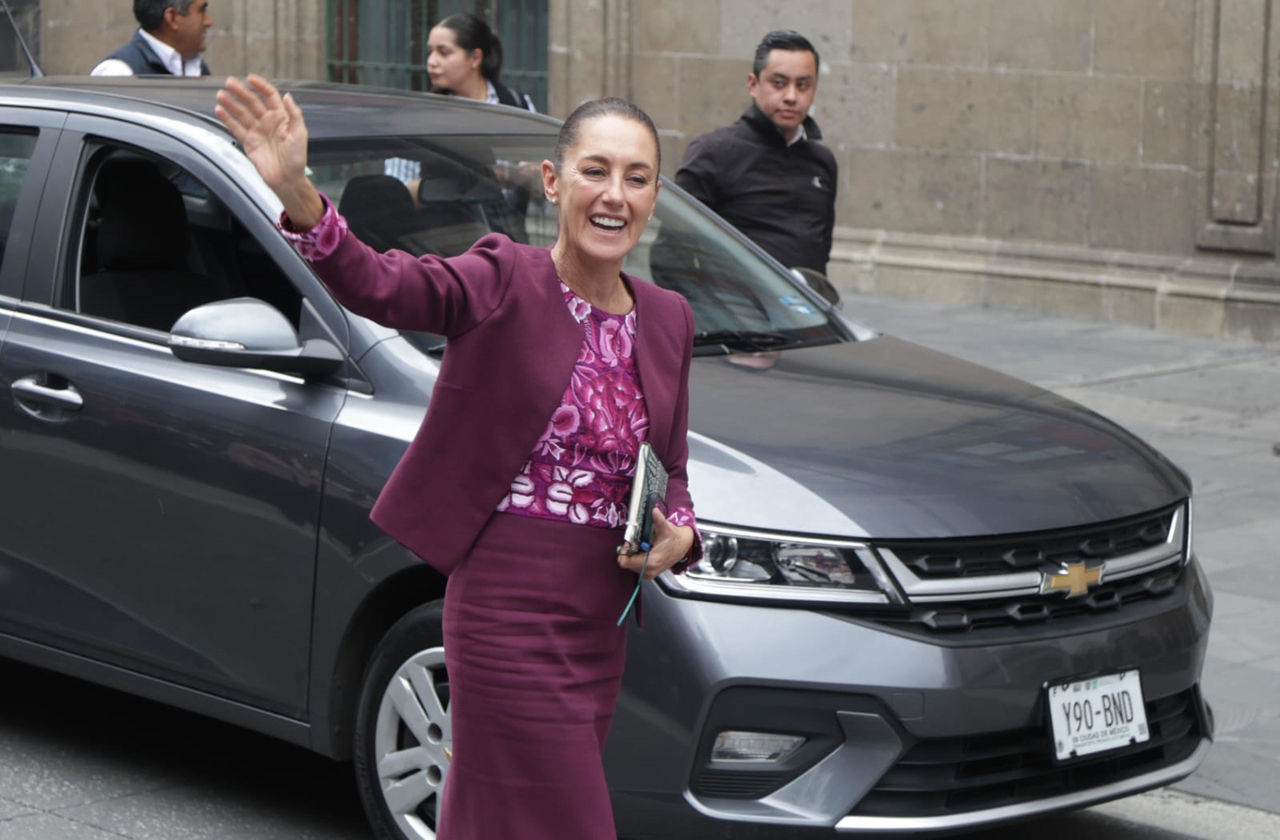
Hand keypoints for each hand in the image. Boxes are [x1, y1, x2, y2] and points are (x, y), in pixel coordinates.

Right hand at [215, 75, 322, 228]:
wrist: (287, 179)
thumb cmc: (297, 158)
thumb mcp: (300, 134)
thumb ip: (294, 114)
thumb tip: (288, 96)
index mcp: (282, 117)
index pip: (270, 96)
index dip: (261, 86)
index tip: (250, 78)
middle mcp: (268, 122)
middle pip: (252, 102)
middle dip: (241, 92)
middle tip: (229, 83)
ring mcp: (257, 131)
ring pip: (241, 113)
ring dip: (231, 104)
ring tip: (220, 95)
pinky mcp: (248, 142)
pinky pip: (236, 128)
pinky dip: (227, 119)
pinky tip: (219, 110)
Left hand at [618, 508, 693, 580]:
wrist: (683, 545)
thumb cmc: (674, 538)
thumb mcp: (666, 528)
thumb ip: (659, 520)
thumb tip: (654, 512)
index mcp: (652, 561)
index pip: (625, 562)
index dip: (624, 550)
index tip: (629, 542)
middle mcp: (650, 570)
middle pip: (627, 563)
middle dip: (629, 552)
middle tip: (636, 542)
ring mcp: (649, 573)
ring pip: (630, 565)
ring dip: (633, 555)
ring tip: (642, 546)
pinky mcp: (649, 574)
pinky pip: (636, 567)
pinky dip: (637, 559)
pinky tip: (644, 551)